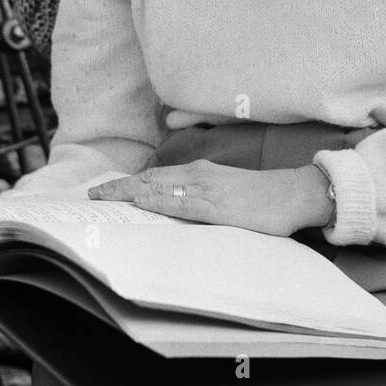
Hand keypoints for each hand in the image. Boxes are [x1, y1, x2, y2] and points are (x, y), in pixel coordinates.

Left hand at [87, 161, 332, 235]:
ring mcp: (206, 189)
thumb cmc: (263, 197)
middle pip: (149, 179)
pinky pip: (180, 203)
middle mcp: (198, 175)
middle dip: (119, 187)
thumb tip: (179, 211)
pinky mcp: (216, 205)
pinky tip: (142, 204)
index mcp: (200, 173)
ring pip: (158, 188)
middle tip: (92, 195)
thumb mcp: (227, 194)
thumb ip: (202, 200)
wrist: (293, 193)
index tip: (104, 190)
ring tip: (104, 198)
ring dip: (129, 193)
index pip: (155, 176)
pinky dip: (157, 202)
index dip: (127, 183)